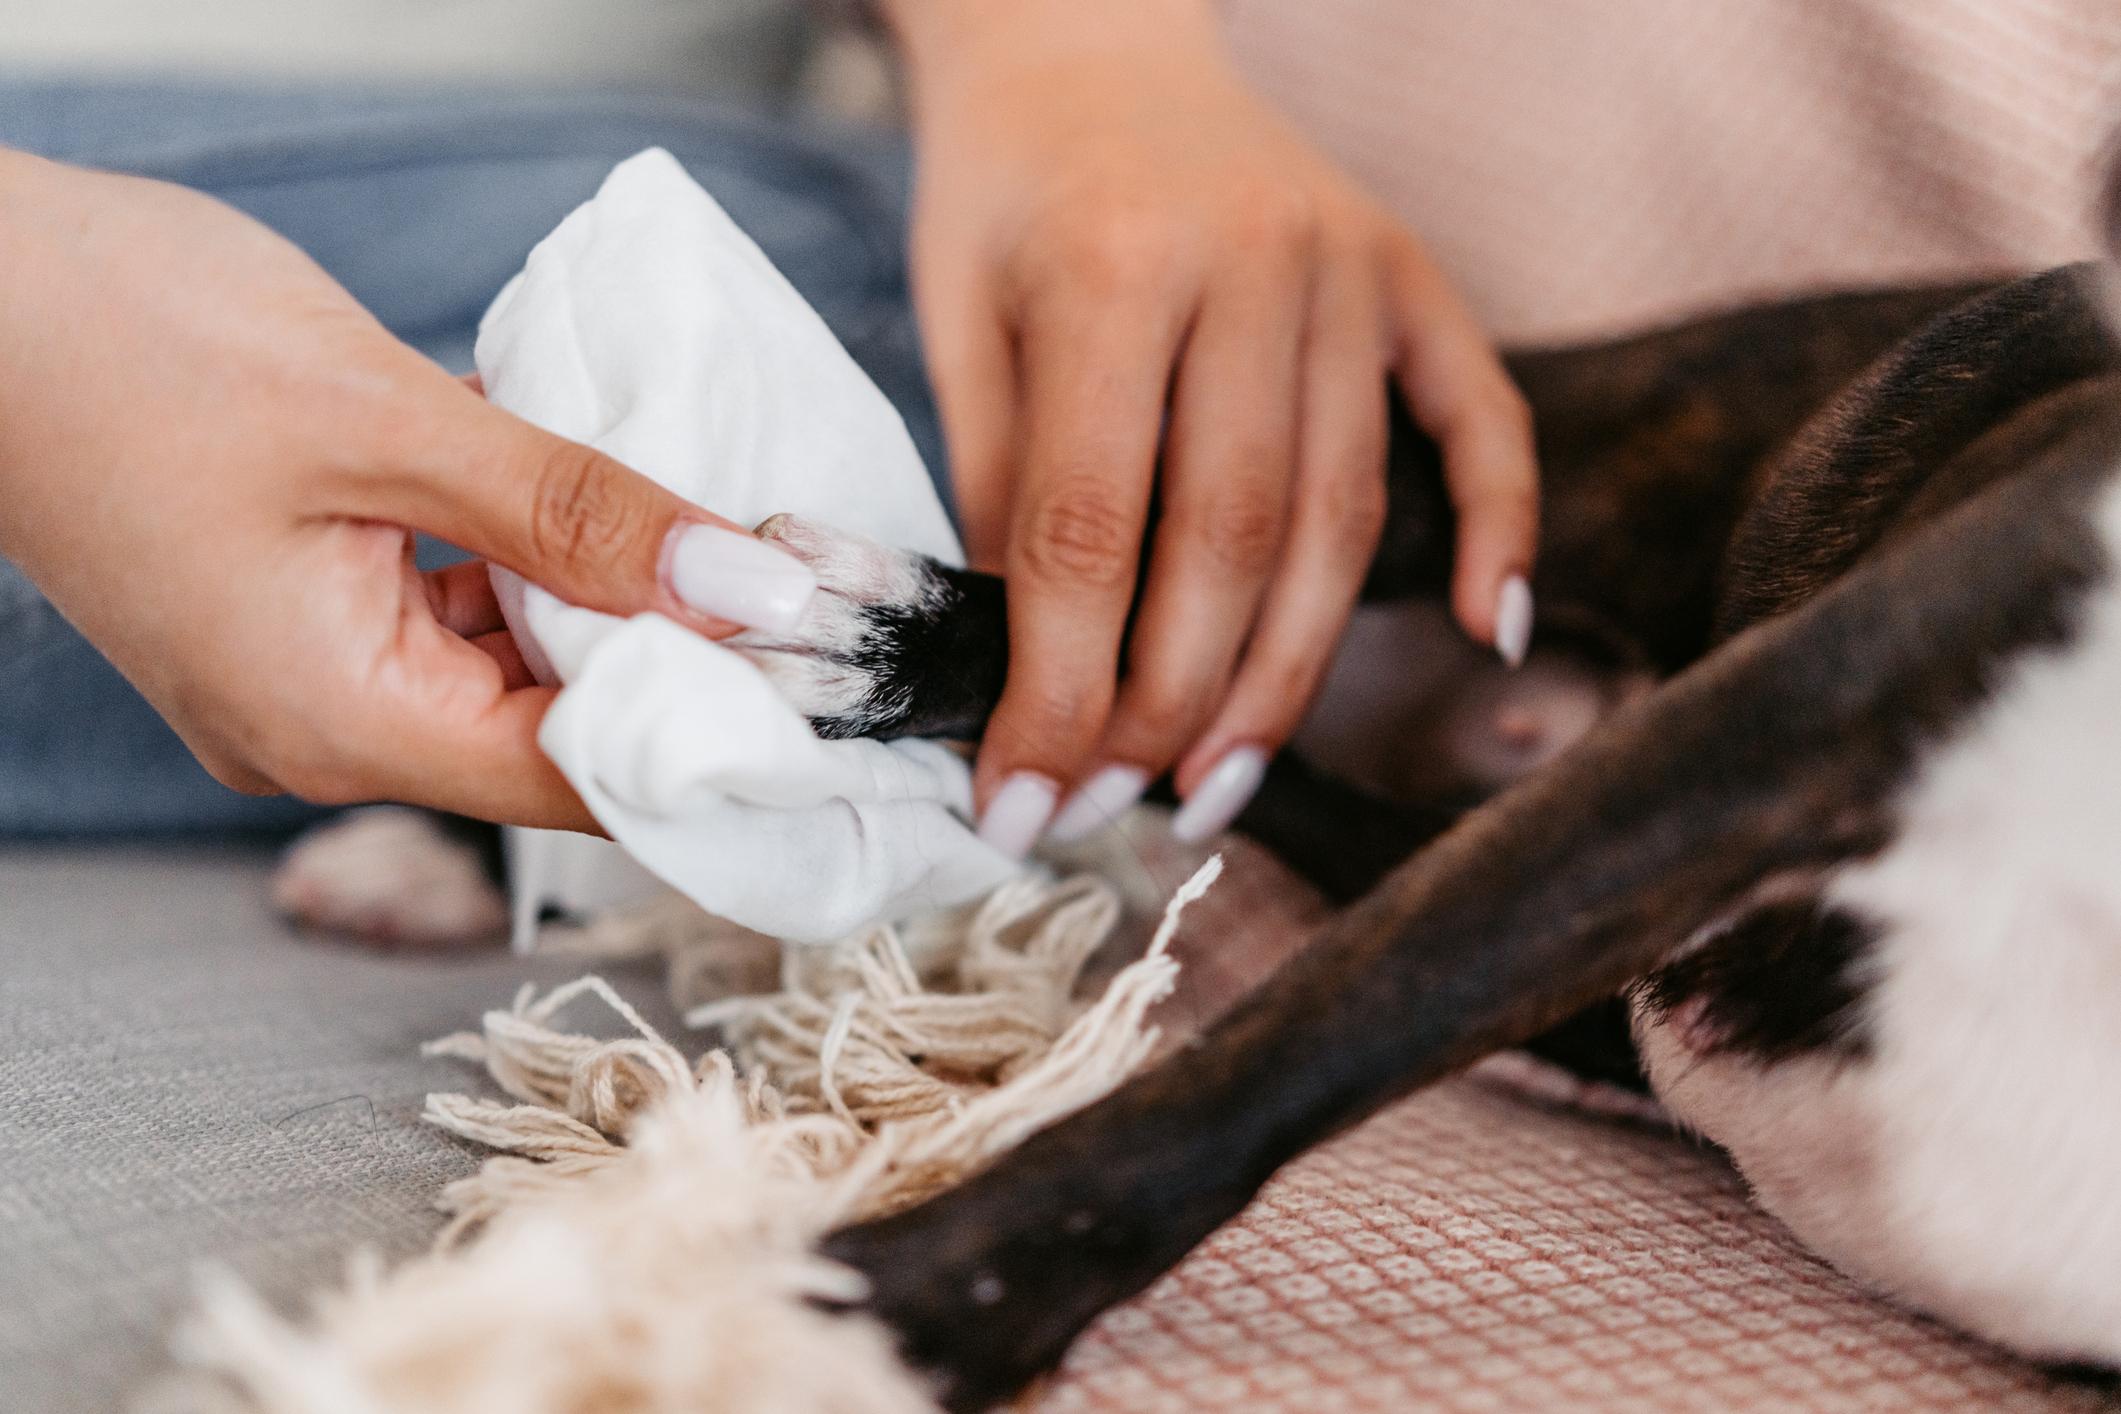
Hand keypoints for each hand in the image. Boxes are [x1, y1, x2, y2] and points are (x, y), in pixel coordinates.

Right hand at [0, 152, 816, 829]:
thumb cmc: (121, 342)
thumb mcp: (384, 423)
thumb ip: (575, 511)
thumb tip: (741, 585)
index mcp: (337, 720)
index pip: (579, 779)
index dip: (716, 739)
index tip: (826, 688)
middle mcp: (323, 724)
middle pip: (554, 725)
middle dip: (674, 654)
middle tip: (789, 575)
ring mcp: (305, 668)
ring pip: (510, 660)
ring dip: (604, 595)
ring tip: (708, 525)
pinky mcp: (300, 603)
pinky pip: (452, 607)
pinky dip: (528, 557)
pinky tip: (585, 495)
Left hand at [886, 0, 1539, 853]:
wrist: (1091, 34)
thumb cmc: (1006, 185)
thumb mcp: (960, 321)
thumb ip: (1006, 489)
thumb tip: (1034, 681)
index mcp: (1116, 266)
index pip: (1091, 530)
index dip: (1056, 691)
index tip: (1021, 807)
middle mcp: (1254, 264)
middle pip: (1232, 543)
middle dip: (1170, 709)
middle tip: (1114, 811)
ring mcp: (1352, 268)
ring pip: (1342, 518)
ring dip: (1286, 676)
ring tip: (1222, 786)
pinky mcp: (1412, 275)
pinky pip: (1482, 418)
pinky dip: (1499, 528)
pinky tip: (1488, 635)